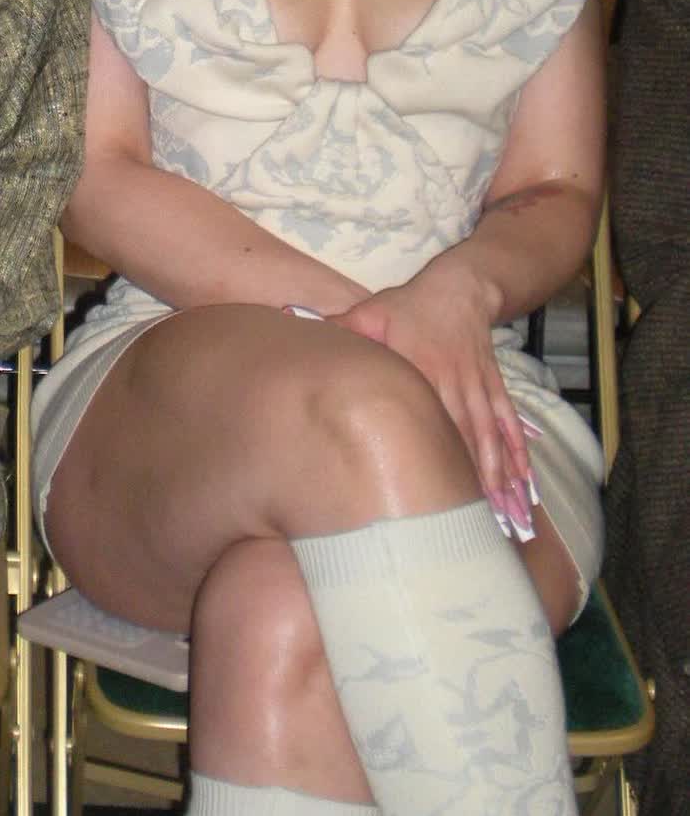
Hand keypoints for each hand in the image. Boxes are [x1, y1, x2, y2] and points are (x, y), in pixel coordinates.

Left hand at [327, 264, 534, 534]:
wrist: (459, 287)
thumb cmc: (408, 306)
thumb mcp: (370, 312)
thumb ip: (338, 328)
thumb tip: (289, 326)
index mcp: (423, 370)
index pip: (428, 419)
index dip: (436, 458)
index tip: (438, 496)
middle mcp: (455, 385)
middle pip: (466, 440)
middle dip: (475, 485)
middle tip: (482, 528)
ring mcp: (479, 390)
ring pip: (492, 440)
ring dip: (500, 480)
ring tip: (509, 518)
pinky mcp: (493, 390)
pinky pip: (508, 427)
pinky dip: (518, 456)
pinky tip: (525, 485)